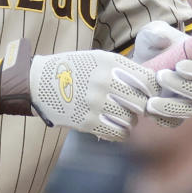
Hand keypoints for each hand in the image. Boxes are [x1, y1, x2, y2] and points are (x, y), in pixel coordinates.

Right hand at [0, 40, 158, 141]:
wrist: (37, 82)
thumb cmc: (72, 69)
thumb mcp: (97, 59)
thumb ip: (122, 69)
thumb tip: (152, 83)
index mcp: (109, 62)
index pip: (147, 80)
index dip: (153, 90)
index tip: (150, 94)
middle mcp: (103, 81)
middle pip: (141, 102)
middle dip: (142, 107)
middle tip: (136, 107)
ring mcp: (94, 102)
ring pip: (131, 120)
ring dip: (130, 121)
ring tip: (122, 117)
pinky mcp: (86, 121)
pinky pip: (117, 133)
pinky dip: (120, 133)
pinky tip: (116, 128)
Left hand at [133, 20, 191, 127]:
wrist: (137, 64)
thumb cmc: (151, 45)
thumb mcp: (152, 33)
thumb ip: (157, 33)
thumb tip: (162, 37)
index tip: (178, 65)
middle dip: (180, 86)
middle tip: (159, 76)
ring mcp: (187, 100)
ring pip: (187, 110)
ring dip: (170, 107)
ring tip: (149, 102)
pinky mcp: (174, 114)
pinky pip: (173, 122)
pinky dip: (162, 119)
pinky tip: (148, 111)